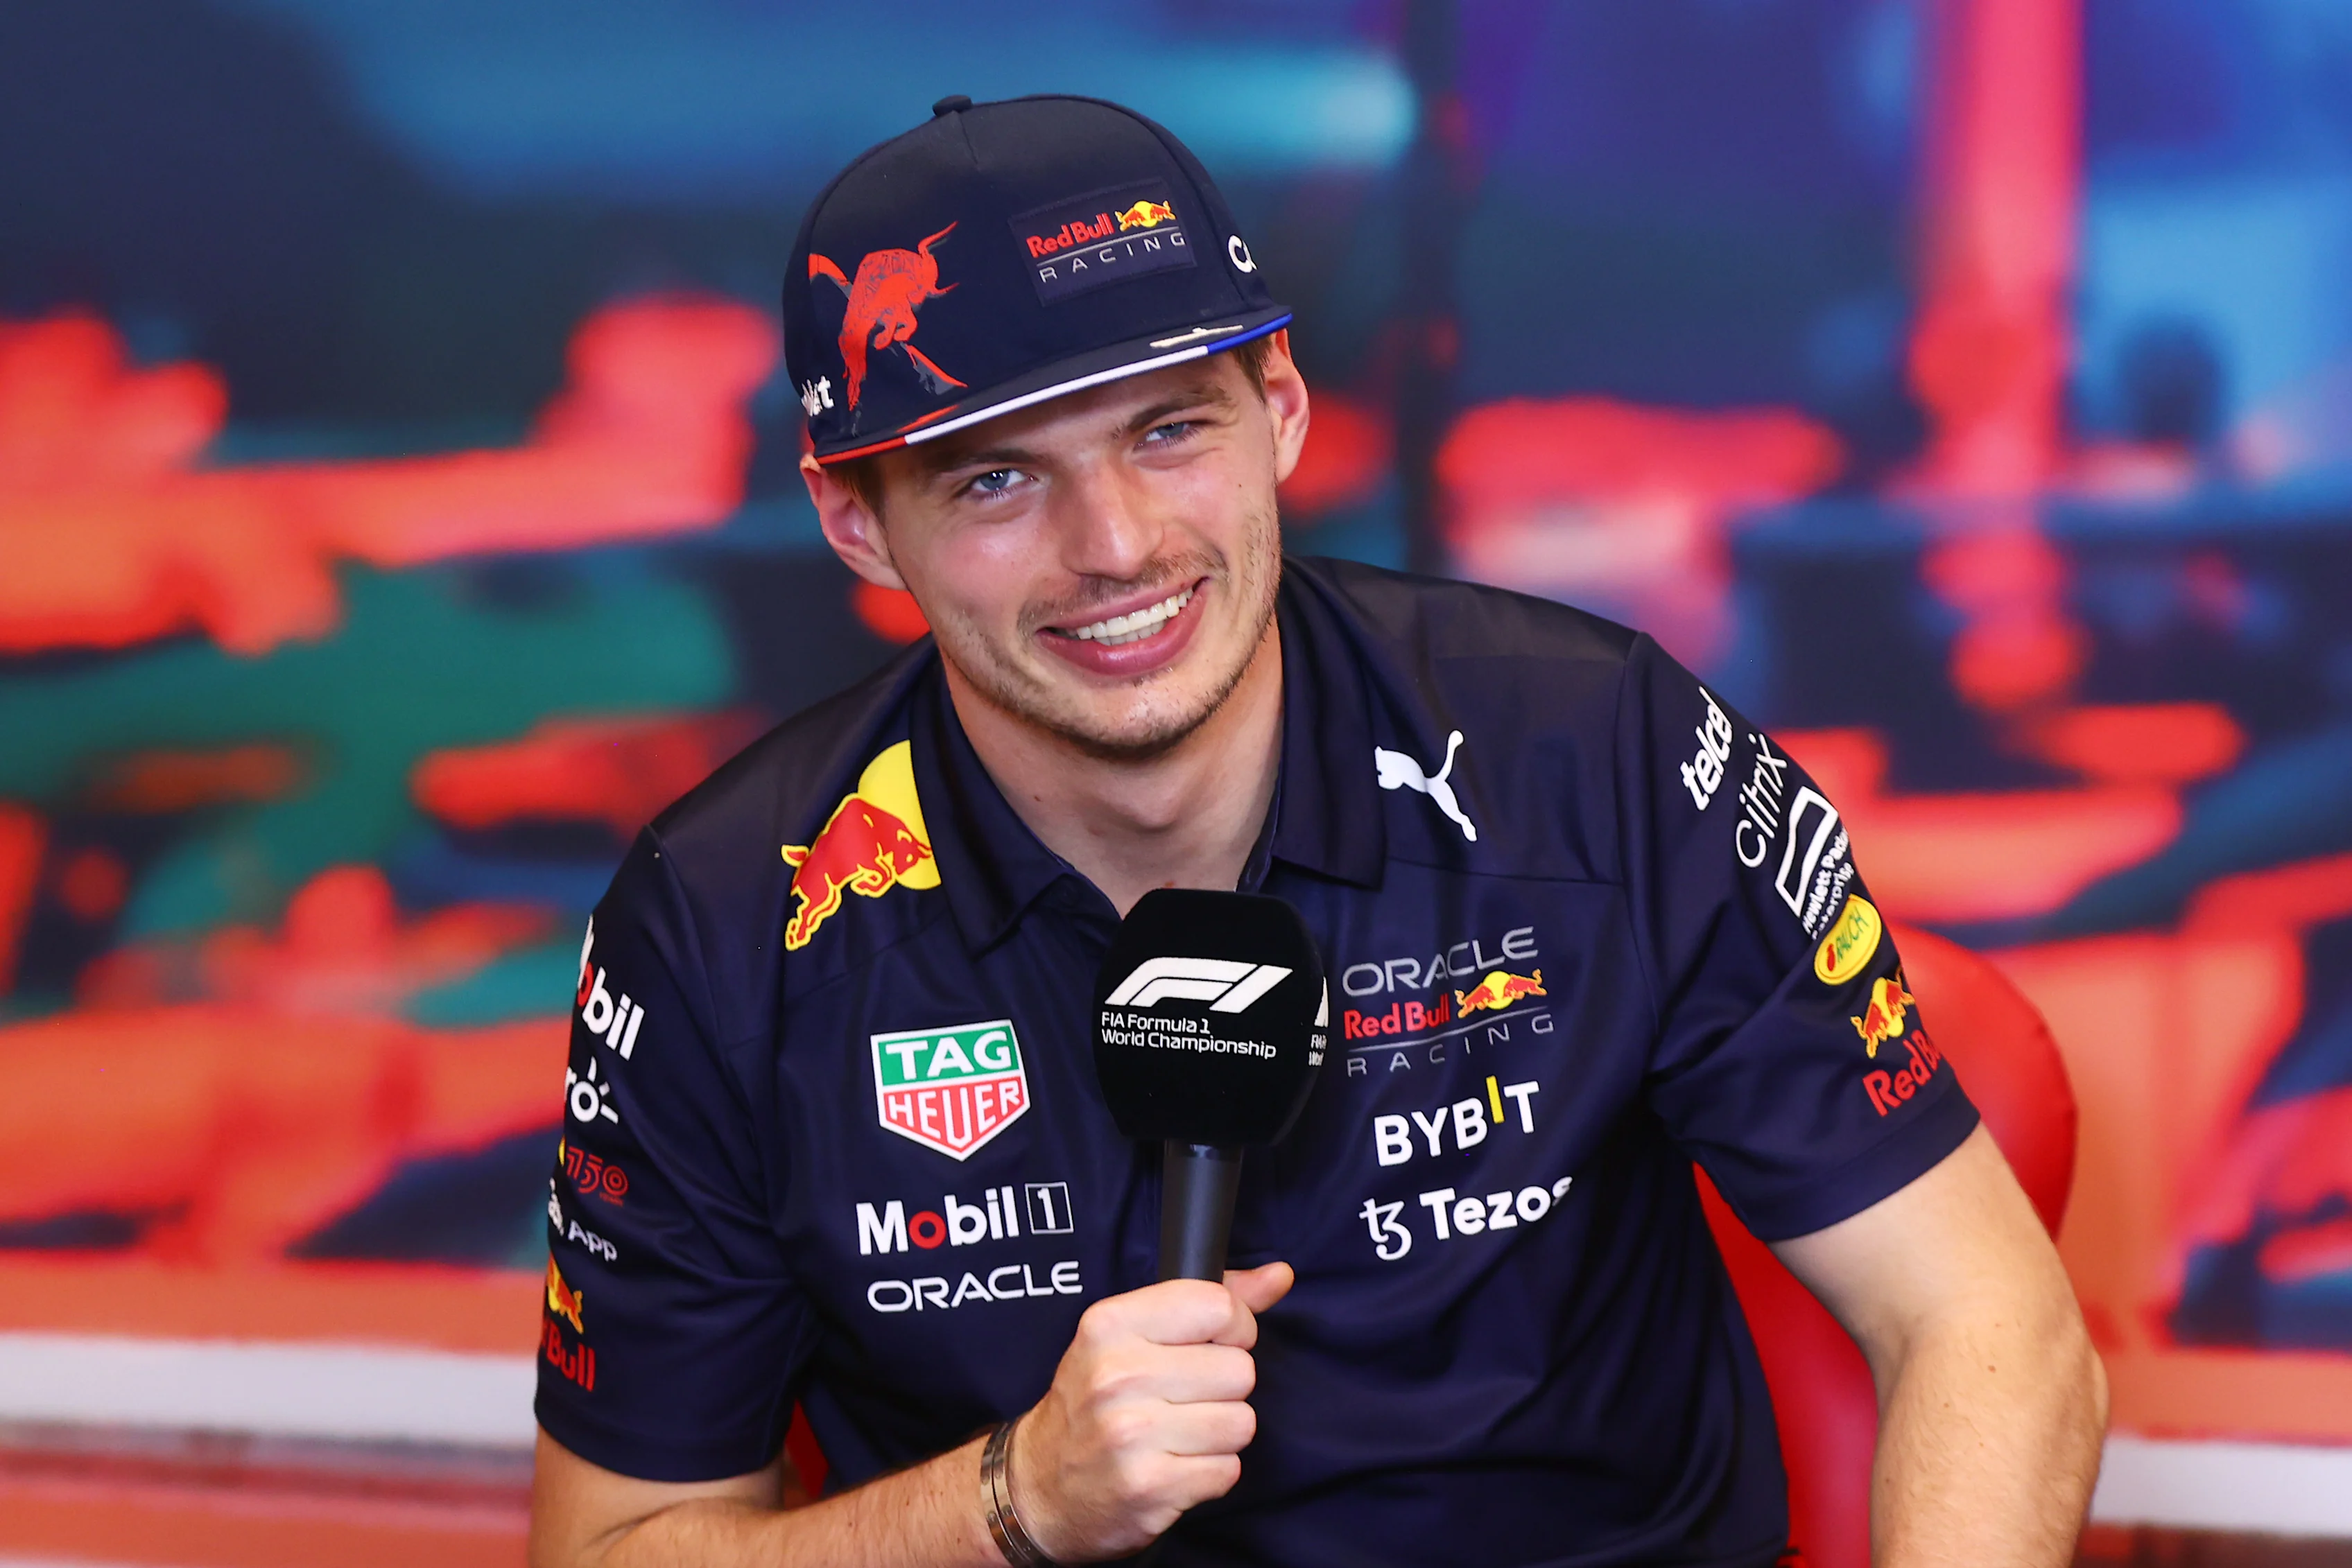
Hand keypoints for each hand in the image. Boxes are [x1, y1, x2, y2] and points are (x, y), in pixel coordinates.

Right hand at [1007, 1261, 1292, 1561]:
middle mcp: (1118, 1375)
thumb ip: (1209, 1301)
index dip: (1232, 1329)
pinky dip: (1210, 1474)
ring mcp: (1132, 1435)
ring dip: (1220, 1434)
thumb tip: (1280, 1274)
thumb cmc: (1093, 1403)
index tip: (1211, 1346)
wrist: (1037, 1489)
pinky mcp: (1149, 1487)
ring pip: (1241, 1423)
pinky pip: (1227, 1471)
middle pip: (1240, 1370)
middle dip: (1224, 1389)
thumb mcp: (1132, 1336)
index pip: (1218, 1306)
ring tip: (1179, 1435)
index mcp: (1111, 1324)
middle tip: (1184, 1400)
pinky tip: (1174, 1468)